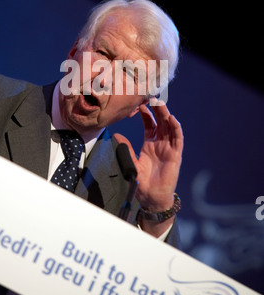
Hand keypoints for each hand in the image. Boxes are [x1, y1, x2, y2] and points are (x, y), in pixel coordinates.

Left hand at [114, 101, 183, 232]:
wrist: (152, 197)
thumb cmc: (142, 181)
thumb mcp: (131, 162)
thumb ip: (125, 148)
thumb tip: (116, 135)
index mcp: (150, 143)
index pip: (149, 124)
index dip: (146, 113)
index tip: (140, 103)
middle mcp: (160, 143)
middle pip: (160, 121)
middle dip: (157, 109)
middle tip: (151, 97)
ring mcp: (169, 148)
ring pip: (169, 127)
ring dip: (166, 115)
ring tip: (160, 104)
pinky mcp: (175, 155)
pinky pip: (177, 139)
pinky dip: (176, 128)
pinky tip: (172, 119)